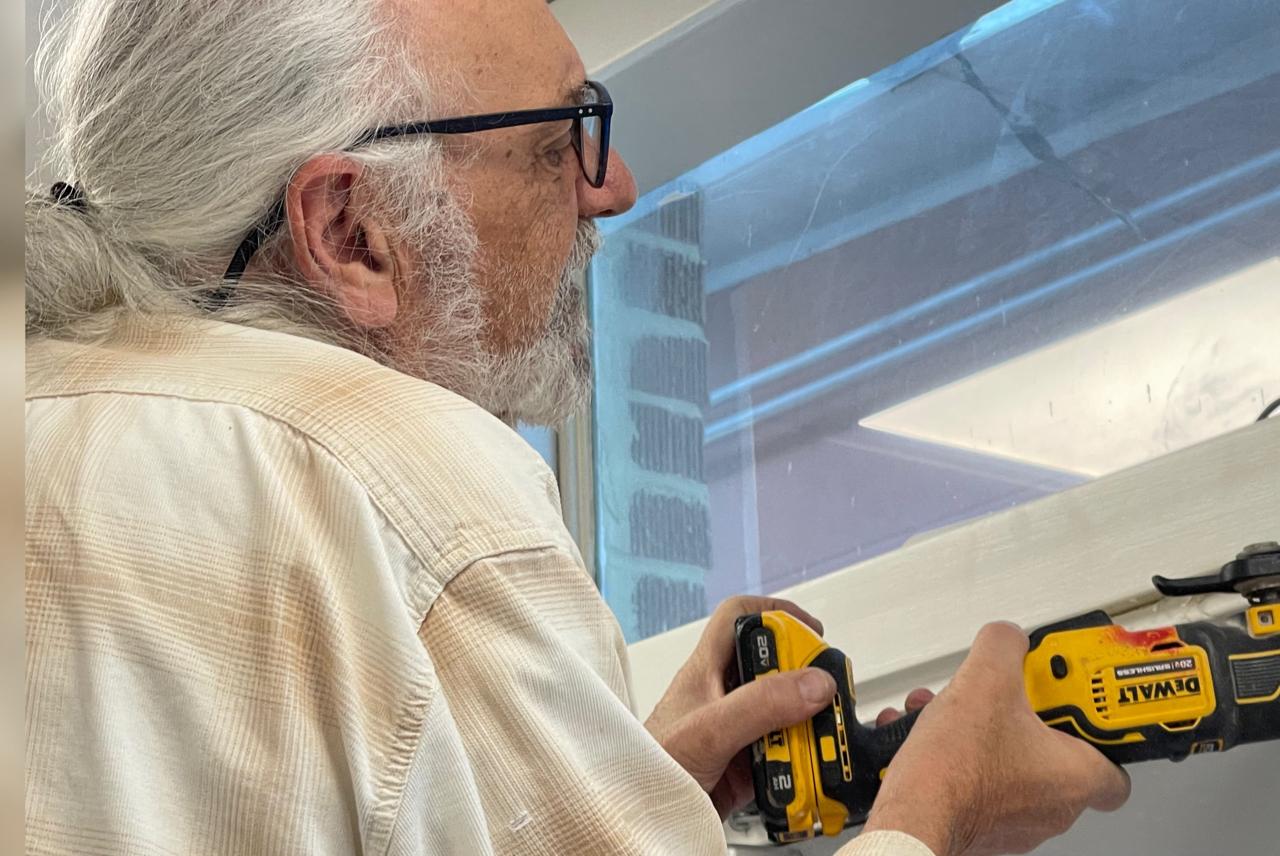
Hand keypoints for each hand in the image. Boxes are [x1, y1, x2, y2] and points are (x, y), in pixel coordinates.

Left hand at [644, 596, 835, 818]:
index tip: (811, 631)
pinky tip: (807, 772)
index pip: (740, 618)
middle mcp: (721, 697)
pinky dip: (802, 764)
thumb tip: (812, 683)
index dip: (775, 612)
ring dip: (807, 726)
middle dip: (804, 679)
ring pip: (783, 714)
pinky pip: (784, 756)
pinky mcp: (742, 768)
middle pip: (773, 668)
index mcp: (705, 671)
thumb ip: (759, 704)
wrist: (637, 817)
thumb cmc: (647, 768)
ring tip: (821, 738)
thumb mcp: (707, 730)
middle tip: (826, 695)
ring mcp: (733, 733)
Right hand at [863, 622, 1131, 855]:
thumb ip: (1004, 646)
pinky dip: (954, 755)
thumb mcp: (985, 679)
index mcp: (1073, 776)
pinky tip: (928, 735)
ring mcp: (1014, 822)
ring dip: (980, 732)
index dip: (1097, 727)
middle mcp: (1051, 807)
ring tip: (951, 711)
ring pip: (1006, 763)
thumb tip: (1007, 638)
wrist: (911, 815)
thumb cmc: (956, 769)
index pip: (1116, 763)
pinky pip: (974, 780)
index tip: (1079, 702)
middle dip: (1019, 716)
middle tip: (1003, 696)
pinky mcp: (977, 825)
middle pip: (1048, 752)